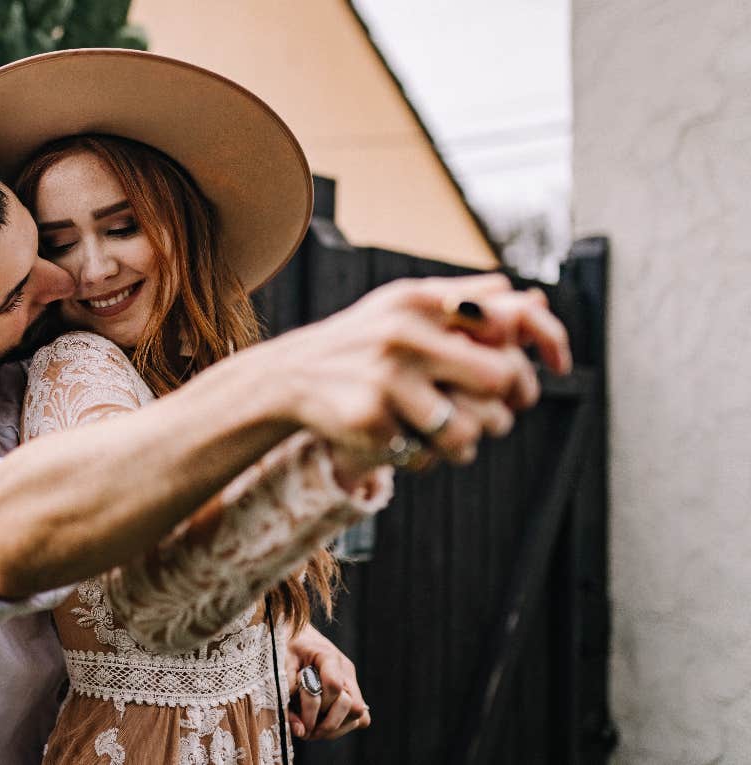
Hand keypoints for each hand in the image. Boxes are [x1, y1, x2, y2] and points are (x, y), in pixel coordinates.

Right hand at [255, 274, 563, 467]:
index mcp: (421, 300)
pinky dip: (419, 456)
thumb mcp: (404, 306)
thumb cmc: (361, 340)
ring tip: (446, 437)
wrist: (290, 375)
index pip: (510, 317)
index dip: (549, 340)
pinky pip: (423, 455)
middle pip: (498, 379)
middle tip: (497, 414)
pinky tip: (399, 439)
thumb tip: (529, 296)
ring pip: (467, 432)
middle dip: (505, 405)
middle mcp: (405, 333)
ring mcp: (385, 377)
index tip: (561, 366)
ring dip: (464, 444)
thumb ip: (464, 299)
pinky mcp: (369, 420)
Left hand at [284, 623, 369, 740]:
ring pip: (359, 714)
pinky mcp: (353, 692)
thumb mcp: (279, 665)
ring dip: (335, 727)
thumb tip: (300, 730)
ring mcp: (351, 681)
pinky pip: (362, 717)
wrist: (294, 632)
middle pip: (352, 705)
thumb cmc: (285, 647)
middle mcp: (345, 669)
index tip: (299, 720)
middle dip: (328, 723)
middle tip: (306, 731)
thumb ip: (286, 695)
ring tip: (313, 730)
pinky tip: (324, 725)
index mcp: (328, 656)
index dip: (316, 707)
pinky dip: (345, 725)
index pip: (334, 685)